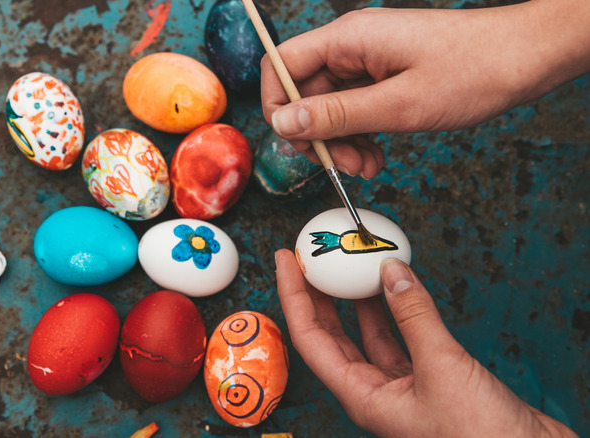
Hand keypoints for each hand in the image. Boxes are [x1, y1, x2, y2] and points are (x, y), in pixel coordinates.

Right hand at [261, 0, 589, 178]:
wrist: (526, 57)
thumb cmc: (473, 71)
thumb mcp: (398, 104)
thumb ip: (336, 115)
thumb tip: (283, 123)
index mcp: (349, 39)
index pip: (283, 65)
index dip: (278, 105)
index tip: (295, 141)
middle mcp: (353, 45)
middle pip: (305, 91)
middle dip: (318, 134)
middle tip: (341, 166)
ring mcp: (369, 59)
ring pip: (330, 105)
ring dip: (341, 141)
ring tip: (366, 166)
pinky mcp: (385, 74)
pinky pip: (355, 107)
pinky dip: (359, 134)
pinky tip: (375, 156)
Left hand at [274, 249, 576, 436]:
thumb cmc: (480, 437)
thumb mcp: (442, 368)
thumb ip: (415, 317)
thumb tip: (391, 272)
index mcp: (361, 396)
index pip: (310, 338)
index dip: (293, 296)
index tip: (284, 261)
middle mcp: (373, 391)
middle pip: (330, 335)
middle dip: (317, 295)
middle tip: (308, 257)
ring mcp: (400, 386)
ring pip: (366, 335)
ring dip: (356, 300)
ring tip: (347, 265)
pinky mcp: (428, 380)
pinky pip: (400, 338)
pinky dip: (395, 311)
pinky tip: (393, 288)